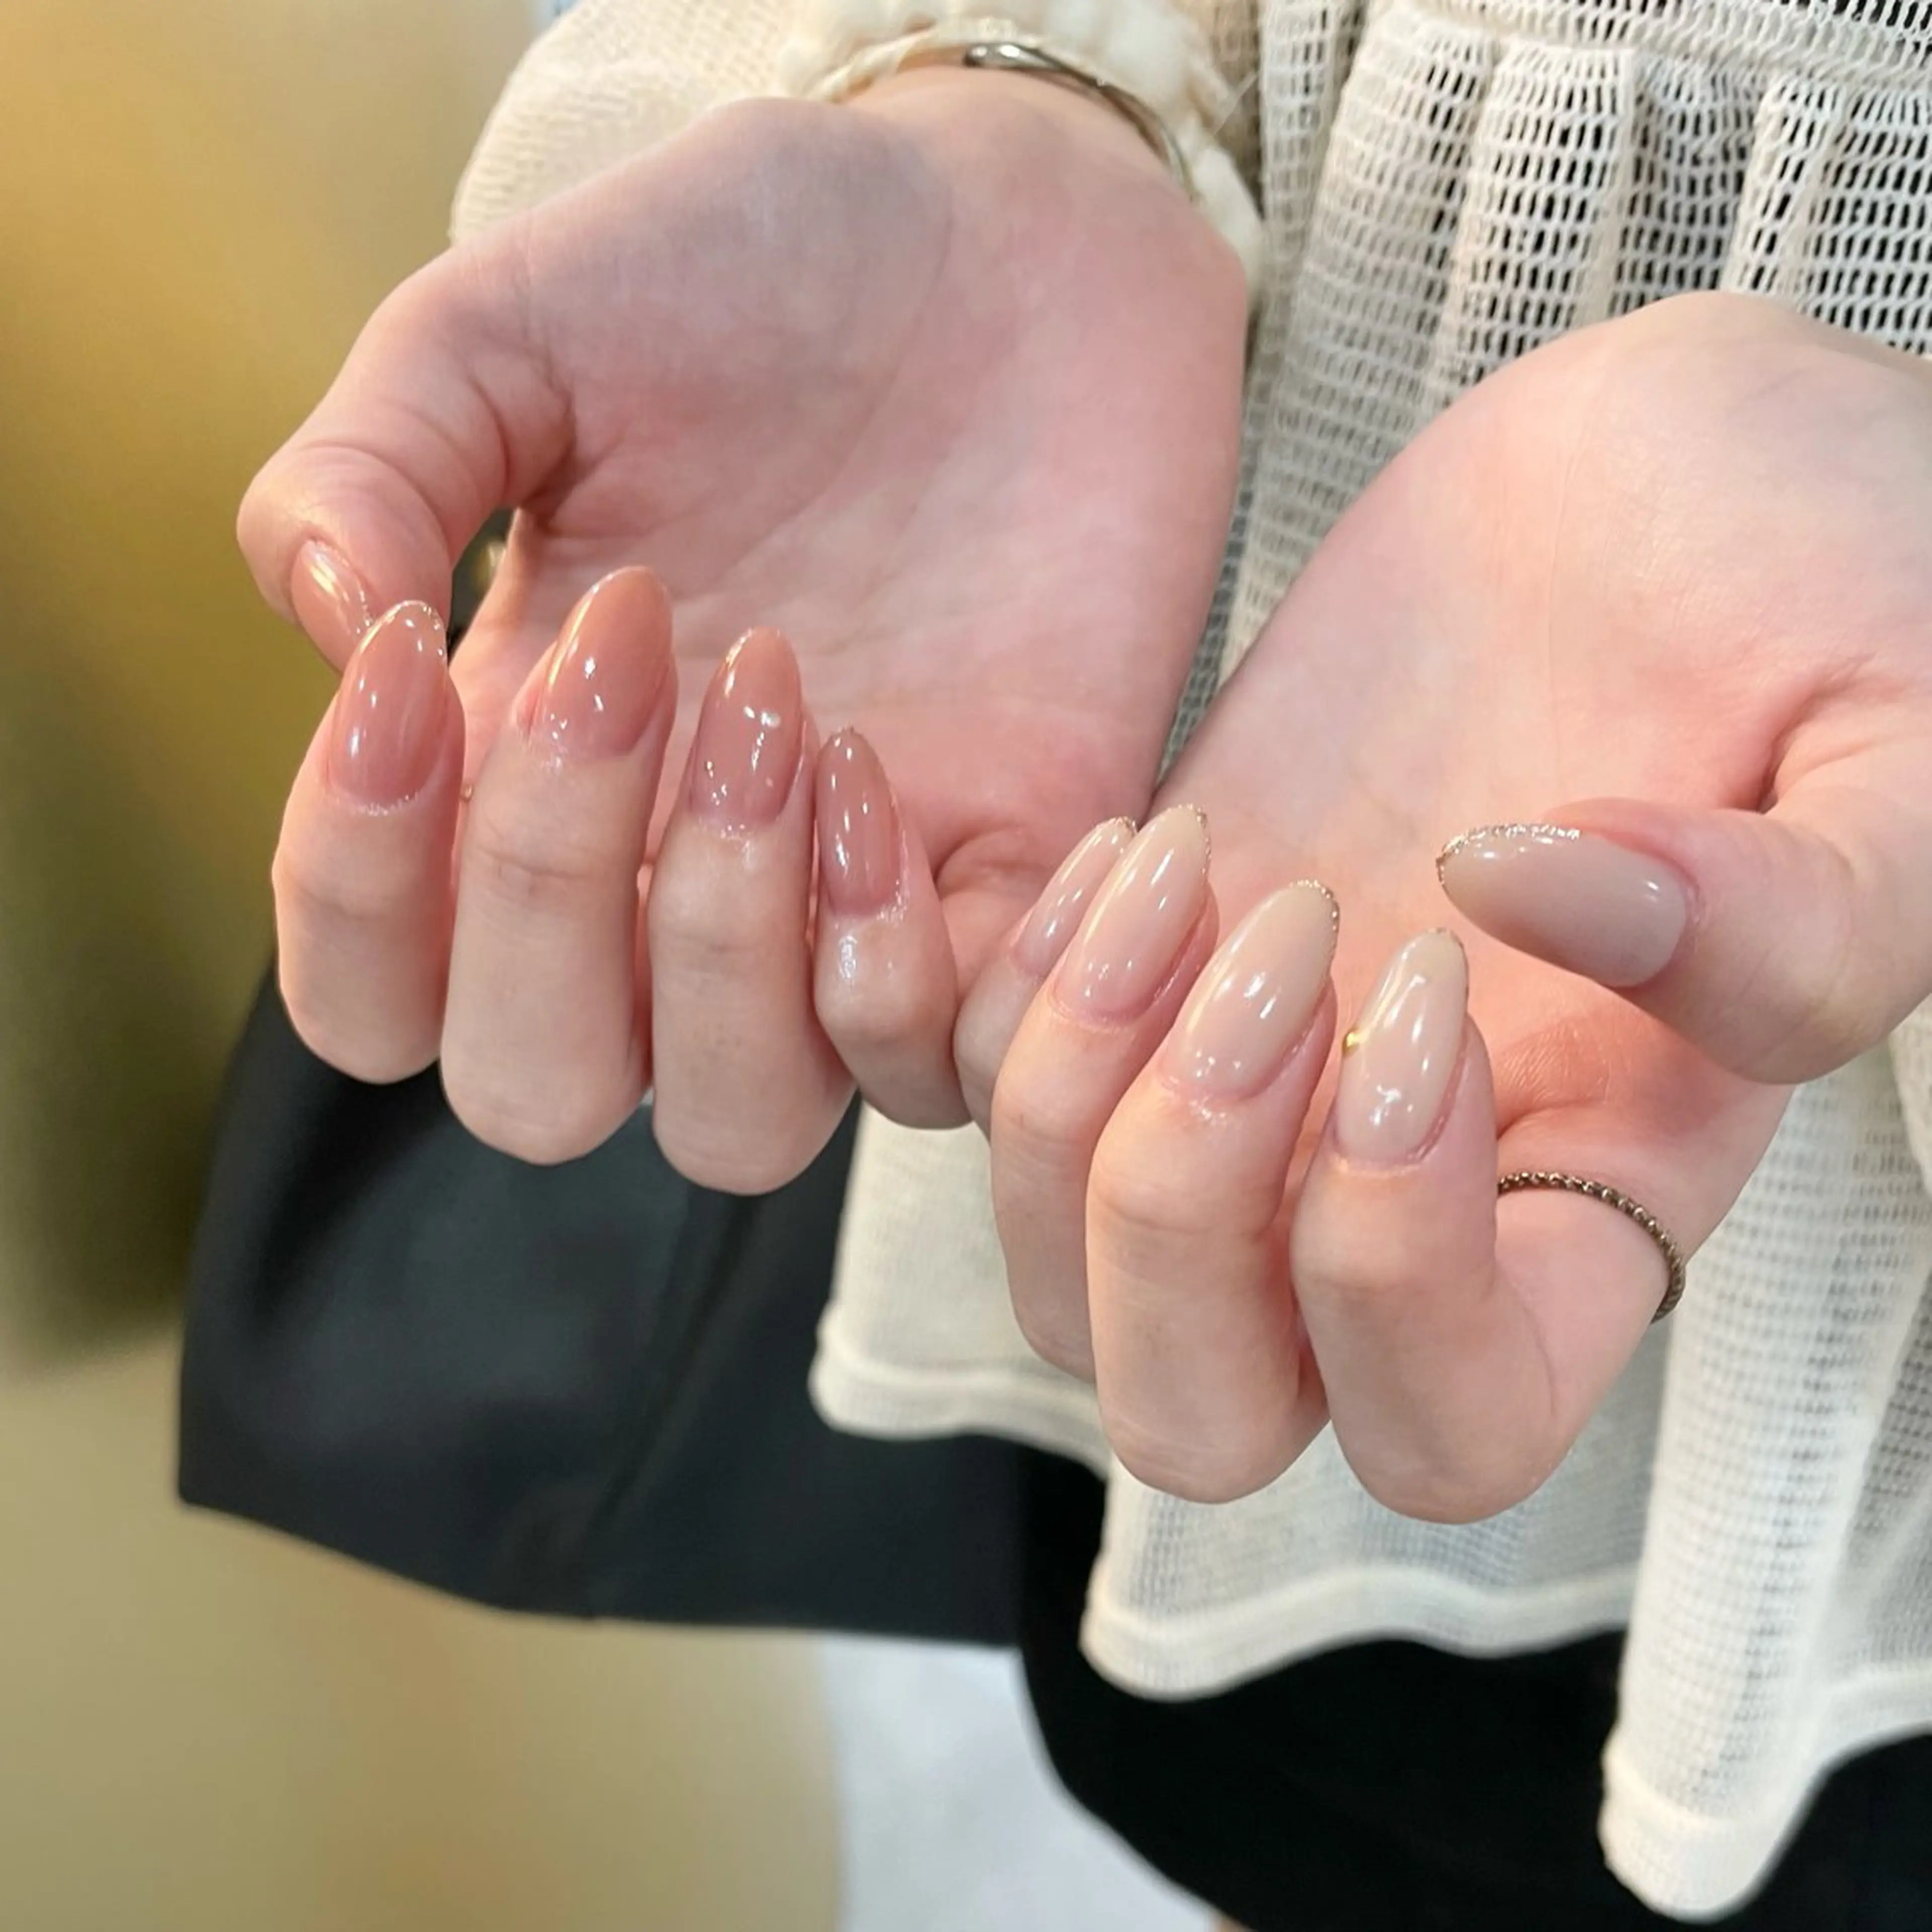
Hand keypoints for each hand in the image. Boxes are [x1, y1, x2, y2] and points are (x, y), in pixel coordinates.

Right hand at [245, 72, 1246, 1180]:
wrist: (1002, 245)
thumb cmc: (748, 273)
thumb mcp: (519, 329)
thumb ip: (378, 467)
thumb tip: (324, 627)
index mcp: (516, 778)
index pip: (376, 988)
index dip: (360, 890)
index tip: (421, 661)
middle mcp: (663, 888)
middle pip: (538, 1092)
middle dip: (555, 904)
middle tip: (643, 647)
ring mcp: (836, 915)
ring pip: (741, 1123)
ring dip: (734, 948)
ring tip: (792, 705)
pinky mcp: (1010, 896)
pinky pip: (942, 1071)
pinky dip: (910, 974)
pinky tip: (900, 768)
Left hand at [914, 293, 1931, 1512]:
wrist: (1669, 462)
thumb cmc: (1832, 584)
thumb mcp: (1909, 738)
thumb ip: (1797, 911)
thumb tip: (1538, 902)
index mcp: (1599, 1189)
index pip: (1443, 1427)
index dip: (1388, 1276)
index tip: (1434, 999)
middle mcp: (1398, 1181)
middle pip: (1194, 1407)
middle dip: (1171, 1213)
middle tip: (1276, 949)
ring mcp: (1245, 1073)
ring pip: (1045, 1255)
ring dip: (1063, 1080)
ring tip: (1179, 865)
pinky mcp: (1141, 949)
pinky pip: (960, 1071)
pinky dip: (964, 984)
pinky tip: (1112, 840)